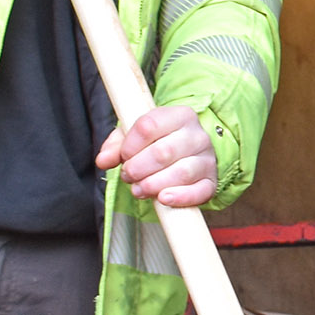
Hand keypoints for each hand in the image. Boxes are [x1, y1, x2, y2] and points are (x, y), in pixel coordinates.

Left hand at [96, 105, 218, 206]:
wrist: (187, 154)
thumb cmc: (157, 143)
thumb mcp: (134, 137)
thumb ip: (116, 146)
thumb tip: (104, 160)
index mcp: (179, 116)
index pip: (149, 125)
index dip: (129, 145)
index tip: (123, 156)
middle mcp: (197, 135)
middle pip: (164, 151)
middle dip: (138, 168)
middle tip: (128, 175)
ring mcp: (207, 159)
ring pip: (181, 172)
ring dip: (153, 184)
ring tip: (139, 189)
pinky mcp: (211, 181)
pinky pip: (200, 191)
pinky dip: (181, 197)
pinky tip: (164, 199)